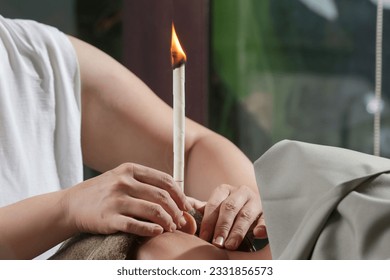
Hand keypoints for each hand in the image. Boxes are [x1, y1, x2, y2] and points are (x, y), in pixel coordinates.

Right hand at [64, 163, 190, 235]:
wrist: (71, 204)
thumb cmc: (102, 192)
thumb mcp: (122, 178)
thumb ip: (145, 182)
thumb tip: (176, 192)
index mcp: (130, 169)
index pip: (164, 180)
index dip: (180, 194)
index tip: (186, 206)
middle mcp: (123, 182)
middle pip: (162, 196)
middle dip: (176, 210)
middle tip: (181, 220)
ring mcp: (116, 200)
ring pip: (153, 211)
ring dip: (167, 221)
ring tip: (171, 228)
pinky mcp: (109, 218)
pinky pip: (136, 225)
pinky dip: (151, 230)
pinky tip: (158, 232)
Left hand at [198, 184, 265, 249]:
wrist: (252, 207)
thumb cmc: (229, 210)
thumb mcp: (214, 207)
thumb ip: (197, 207)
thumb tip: (180, 209)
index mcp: (225, 190)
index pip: (214, 204)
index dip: (207, 222)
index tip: (203, 237)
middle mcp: (240, 192)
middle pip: (230, 208)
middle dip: (222, 227)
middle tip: (217, 243)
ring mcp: (255, 201)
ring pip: (246, 214)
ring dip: (237, 231)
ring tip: (230, 245)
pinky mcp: (268, 211)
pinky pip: (267, 218)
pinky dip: (263, 226)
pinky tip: (257, 234)